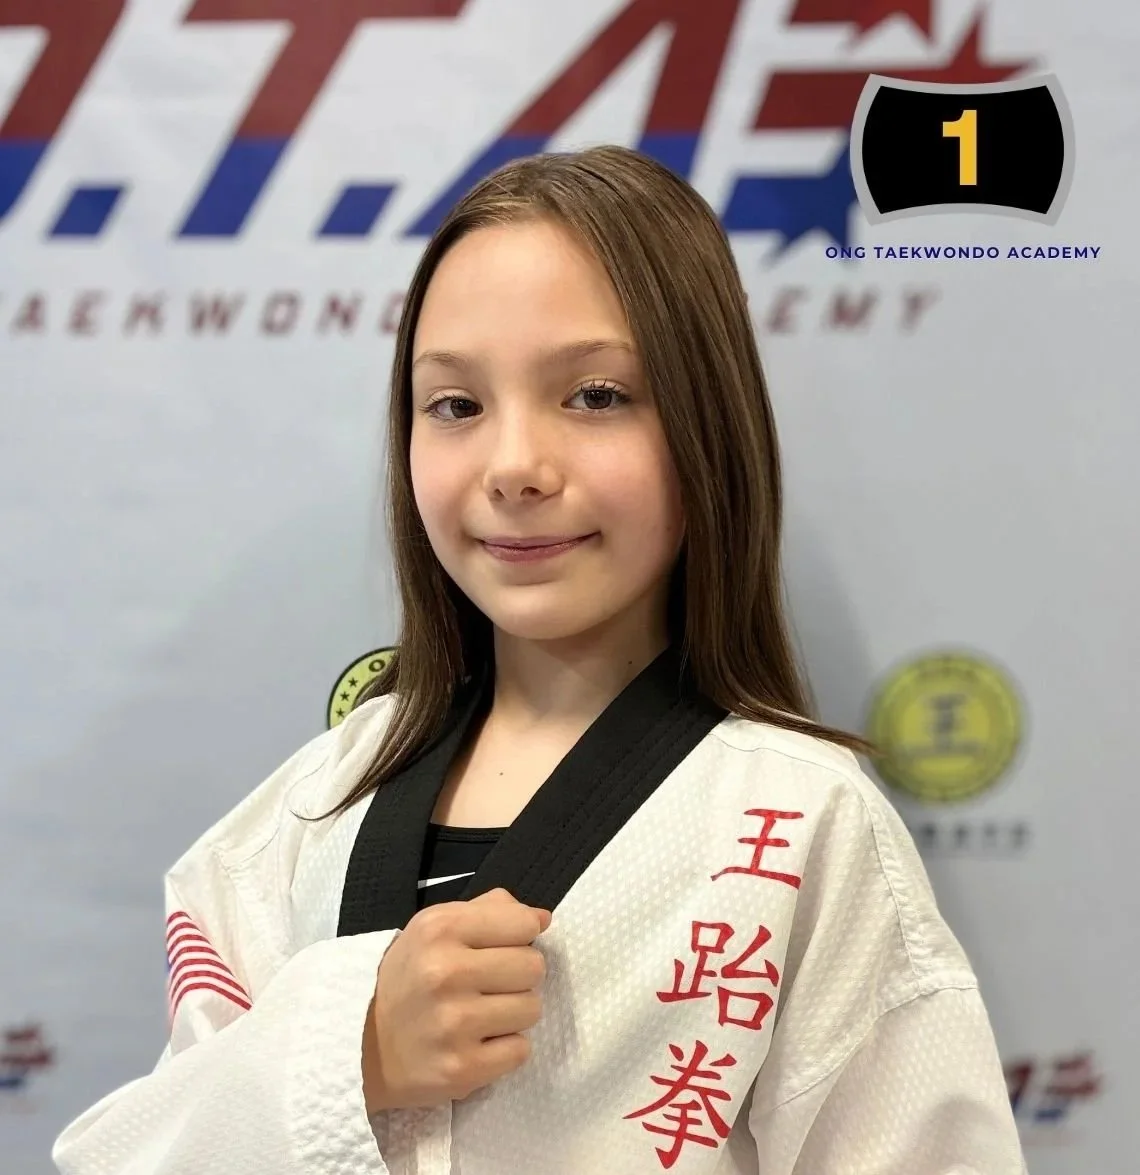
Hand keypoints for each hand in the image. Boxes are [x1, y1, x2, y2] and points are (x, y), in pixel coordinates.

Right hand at [362, 888, 551, 1111]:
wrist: (360, 1044)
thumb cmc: (409, 977)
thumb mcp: (435, 926)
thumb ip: (490, 911)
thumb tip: (543, 917)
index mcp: (441, 929)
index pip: (524, 924)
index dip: (521, 936)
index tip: (503, 947)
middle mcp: (446, 972)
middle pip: (534, 967)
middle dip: (519, 976)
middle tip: (490, 985)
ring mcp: (454, 1023)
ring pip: (532, 1009)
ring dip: (514, 1013)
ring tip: (483, 1014)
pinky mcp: (462, 1069)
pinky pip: (521, 1050)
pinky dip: (505, 1049)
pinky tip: (478, 1042)